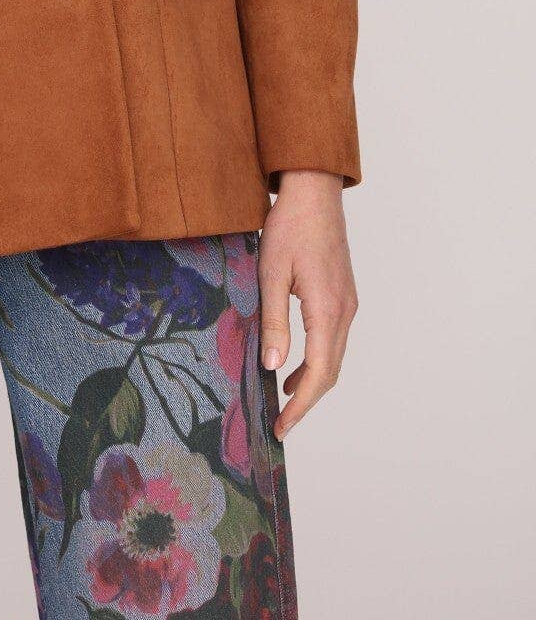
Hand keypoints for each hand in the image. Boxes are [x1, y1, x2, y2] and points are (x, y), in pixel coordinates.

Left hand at [257, 170, 357, 439]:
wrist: (313, 191)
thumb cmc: (289, 228)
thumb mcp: (271, 274)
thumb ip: (274, 322)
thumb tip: (272, 367)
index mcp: (328, 310)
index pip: (319, 374)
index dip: (300, 406)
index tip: (281, 428)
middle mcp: (344, 312)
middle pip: (331, 372)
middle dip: (306, 402)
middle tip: (280, 423)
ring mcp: (347, 303)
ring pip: (334, 356)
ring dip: (312, 381)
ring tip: (283, 399)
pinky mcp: (343, 295)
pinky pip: (333, 338)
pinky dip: (316, 359)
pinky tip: (294, 362)